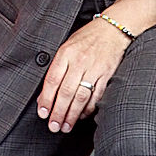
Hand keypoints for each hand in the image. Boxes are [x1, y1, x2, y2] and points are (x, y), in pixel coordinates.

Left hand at [36, 17, 130, 132]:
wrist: (113, 28)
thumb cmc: (87, 38)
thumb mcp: (67, 47)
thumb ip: (56, 68)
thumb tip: (45, 94)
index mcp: (66, 53)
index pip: (52, 80)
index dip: (46, 99)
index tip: (43, 113)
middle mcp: (79, 61)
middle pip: (66, 92)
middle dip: (58, 112)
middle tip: (53, 126)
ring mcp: (94, 68)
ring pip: (81, 97)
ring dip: (72, 115)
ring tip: (66, 126)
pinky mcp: (107, 74)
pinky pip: (96, 96)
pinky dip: (89, 109)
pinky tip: (82, 116)